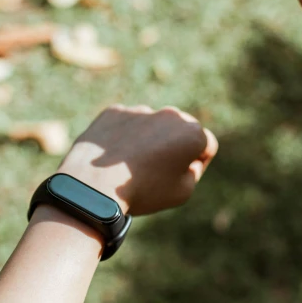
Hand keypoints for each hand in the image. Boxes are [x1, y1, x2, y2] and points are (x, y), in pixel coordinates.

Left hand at [57, 105, 217, 215]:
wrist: (95, 185)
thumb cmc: (144, 191)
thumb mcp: (183, 192)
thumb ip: (194, 170)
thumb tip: (187, 158)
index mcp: (192, 133)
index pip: (206, 145)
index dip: (197, 163)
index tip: (179, 177)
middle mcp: (170, 114)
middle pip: (180, 130)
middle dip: (174, 146)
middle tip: (156, 171)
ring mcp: (141, 110)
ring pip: (152, 125)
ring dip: (149, 140)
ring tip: (130, 168)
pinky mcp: (115, 111)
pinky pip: (126, 124)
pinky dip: (123, 137)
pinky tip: (112, 159)